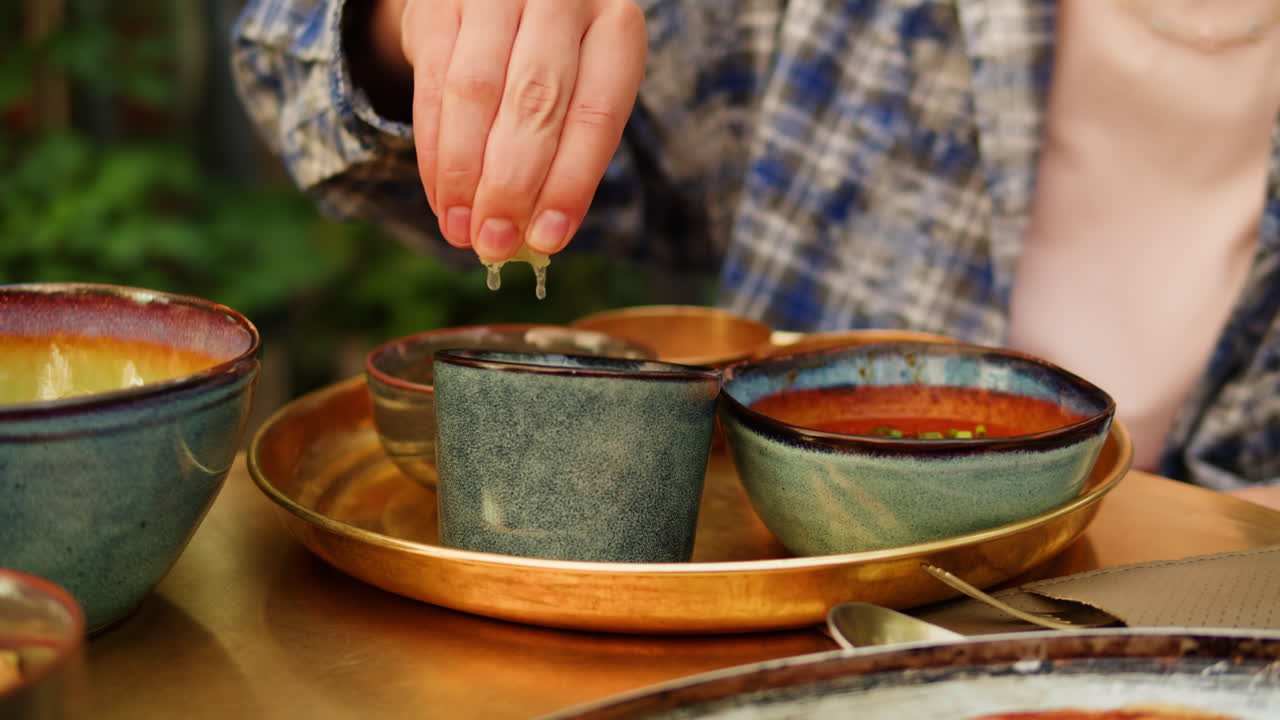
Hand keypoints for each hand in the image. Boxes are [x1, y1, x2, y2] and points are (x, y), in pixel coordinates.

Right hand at [398, 0, 646, 262]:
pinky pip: (433, 84)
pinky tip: (442, 197)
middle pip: (535, 103)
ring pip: (475, 94)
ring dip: (465, 174)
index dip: (570, 184)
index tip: (548, 240)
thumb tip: (535, 236)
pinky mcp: (443, 1)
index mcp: (616, 26)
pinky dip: (434, 150)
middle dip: (512, 186)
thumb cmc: (556, 57)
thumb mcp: (582, 89)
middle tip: (495, 244)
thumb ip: (567, 151)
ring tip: (463, 230)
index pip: (596, 115)